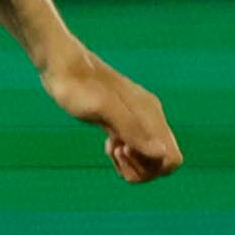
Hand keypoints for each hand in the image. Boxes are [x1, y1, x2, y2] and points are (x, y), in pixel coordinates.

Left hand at [41, 49, 182, 182]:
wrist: (62, 65)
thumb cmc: (78, 86)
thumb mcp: (102, 109)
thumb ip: (132, 130)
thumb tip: (160, 154)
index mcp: (149, 115)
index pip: (172, 158)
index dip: (152, 168)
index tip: (126, 153)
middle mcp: (149, 117)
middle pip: (162, 161)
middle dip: (140, 169)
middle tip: (116, 152)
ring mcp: (137, 119)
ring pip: (149, 156)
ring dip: (131, 163)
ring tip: (110, 149)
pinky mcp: (122, 120)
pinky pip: (135, 148)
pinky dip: (123, 156)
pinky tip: (107, 145)